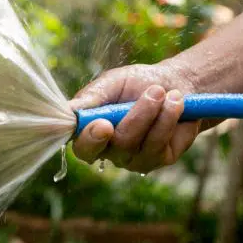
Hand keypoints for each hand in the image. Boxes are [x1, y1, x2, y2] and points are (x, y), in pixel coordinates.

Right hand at [69, 63, 200, 172]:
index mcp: (91, 133)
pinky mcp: (161, 159)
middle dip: (138, 117)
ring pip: (141, 145)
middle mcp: (111, 151)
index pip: (83, 148)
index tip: (104, 124)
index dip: (90, 140)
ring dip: (157, 114)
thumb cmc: (137, 83)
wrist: (176, 83)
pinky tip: (176, 104)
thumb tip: (67, 111)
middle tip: (155, 91)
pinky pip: (162, 144)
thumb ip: (90, 98)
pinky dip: (170, 119)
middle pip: (118, 146)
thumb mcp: (111, 83)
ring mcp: (136, 159)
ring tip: (170, 93)